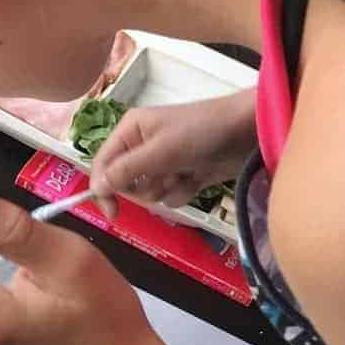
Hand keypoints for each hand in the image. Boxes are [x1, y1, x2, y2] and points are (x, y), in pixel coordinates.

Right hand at [90, 88, 256, 217]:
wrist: (247, 130)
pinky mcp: (182, 175)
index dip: (103, 188)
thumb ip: (125, 170)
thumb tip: (96, 188)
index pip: (102, 164)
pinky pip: (170, 196)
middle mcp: (142, 146)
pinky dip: (183, 192)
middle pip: (125, 182)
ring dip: (165, 189)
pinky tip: (197, 178)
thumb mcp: (160, 151)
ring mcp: (163, 162)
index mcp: (130, 131)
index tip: (113, 214)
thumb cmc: (200, 131)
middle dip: (144, 187)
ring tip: (185, 173)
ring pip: (148, 193)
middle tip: (163, 177)